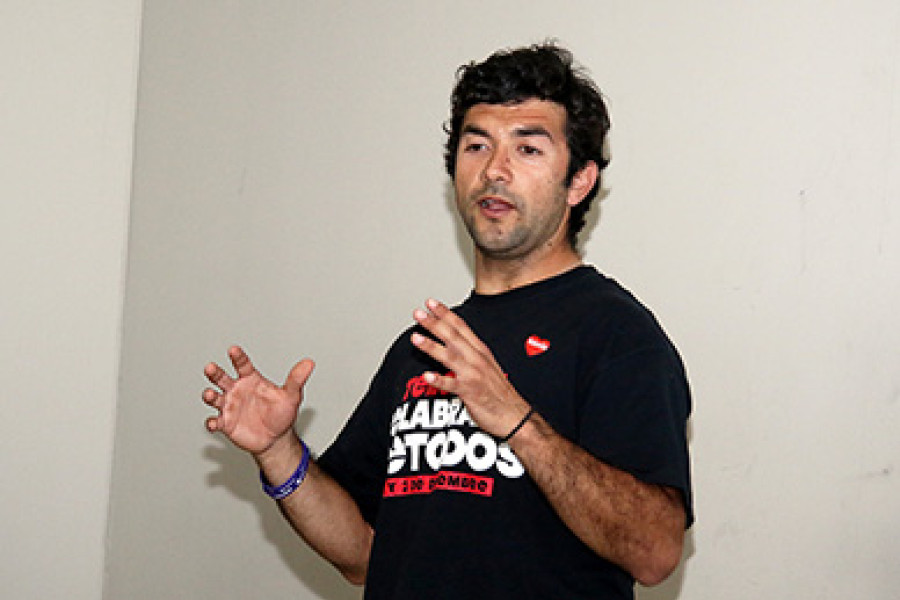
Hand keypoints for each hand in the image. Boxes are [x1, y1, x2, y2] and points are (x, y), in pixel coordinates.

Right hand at [202, 346, 314, 455]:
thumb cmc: (282, 414)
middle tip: (210, 368)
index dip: (237, 357)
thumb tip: (308, 363)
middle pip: (221, 378)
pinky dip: (212, 422)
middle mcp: (237, 390)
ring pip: (214, 398)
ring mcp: (229, 406)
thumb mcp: (291, 396)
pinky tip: (214, 423)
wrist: (276, 438)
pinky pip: (215, 422)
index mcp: (251, 380)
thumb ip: (296, 379)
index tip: (233, 350)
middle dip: (214, 373)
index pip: (242, 364)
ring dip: (209, 396)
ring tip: (210, 395)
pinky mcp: (226, 423)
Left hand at [410, 299, 529, 436]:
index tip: (430, 303)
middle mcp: (476, 359)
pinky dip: (439, 380)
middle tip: (418, 313)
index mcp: (480, 350)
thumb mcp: (487, 364)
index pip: (460, 327)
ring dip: (431, 346)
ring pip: (450, 356)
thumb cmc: (499, 392)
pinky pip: (452, 385)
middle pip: (452, 336)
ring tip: (415, 337)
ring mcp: (473, 375)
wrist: (514, 415)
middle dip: (434, 323)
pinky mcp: (470, 392)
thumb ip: (470, 351)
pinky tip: (426, 376)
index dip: (445, 313)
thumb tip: (453, 341)